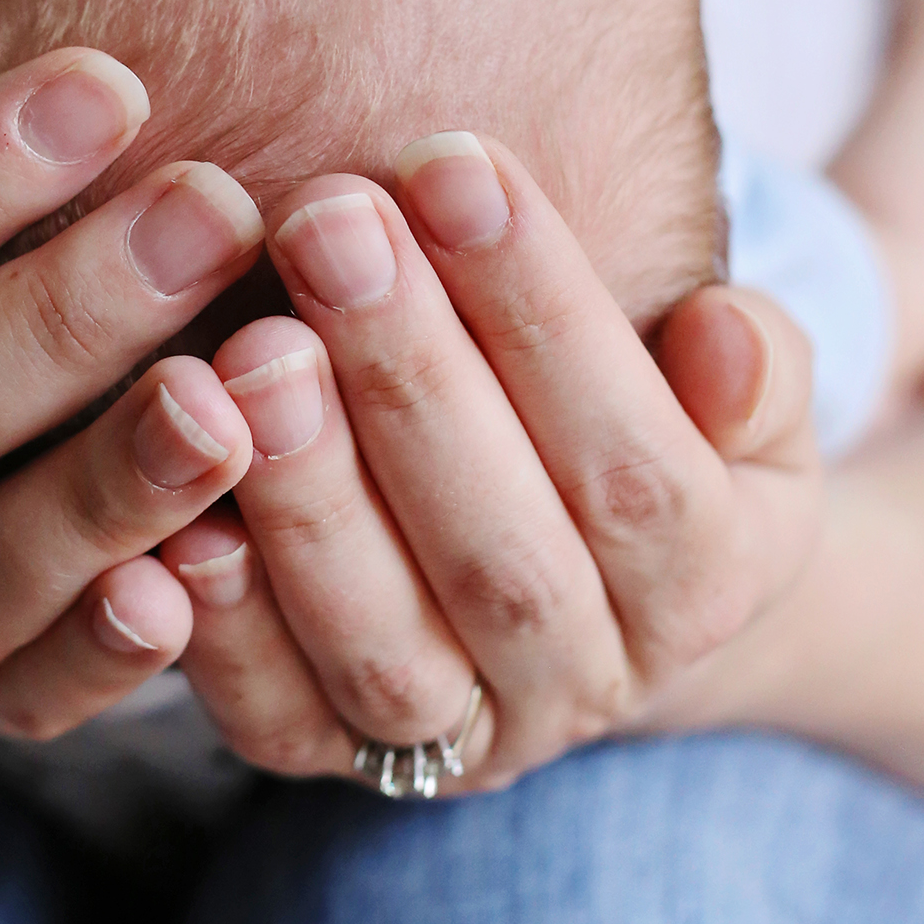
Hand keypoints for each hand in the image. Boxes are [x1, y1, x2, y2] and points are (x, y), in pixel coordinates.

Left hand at [163, 136, 820, 788]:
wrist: (584, 588)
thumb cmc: (644, 430)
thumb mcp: (741, 405)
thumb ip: (759, 369)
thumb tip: (723, 334)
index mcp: (707, 589)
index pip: (637, 463)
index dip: (549, 316)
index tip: (454, 165)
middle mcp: (587, 685)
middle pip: (505, 556)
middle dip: (411, 379)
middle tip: (326, 222)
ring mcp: (455, 741)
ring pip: (385, 650)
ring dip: (312, 502)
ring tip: (246, 353)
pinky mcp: (326, 758)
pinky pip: (269, 718)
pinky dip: (215, 629)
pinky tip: (164, 520)